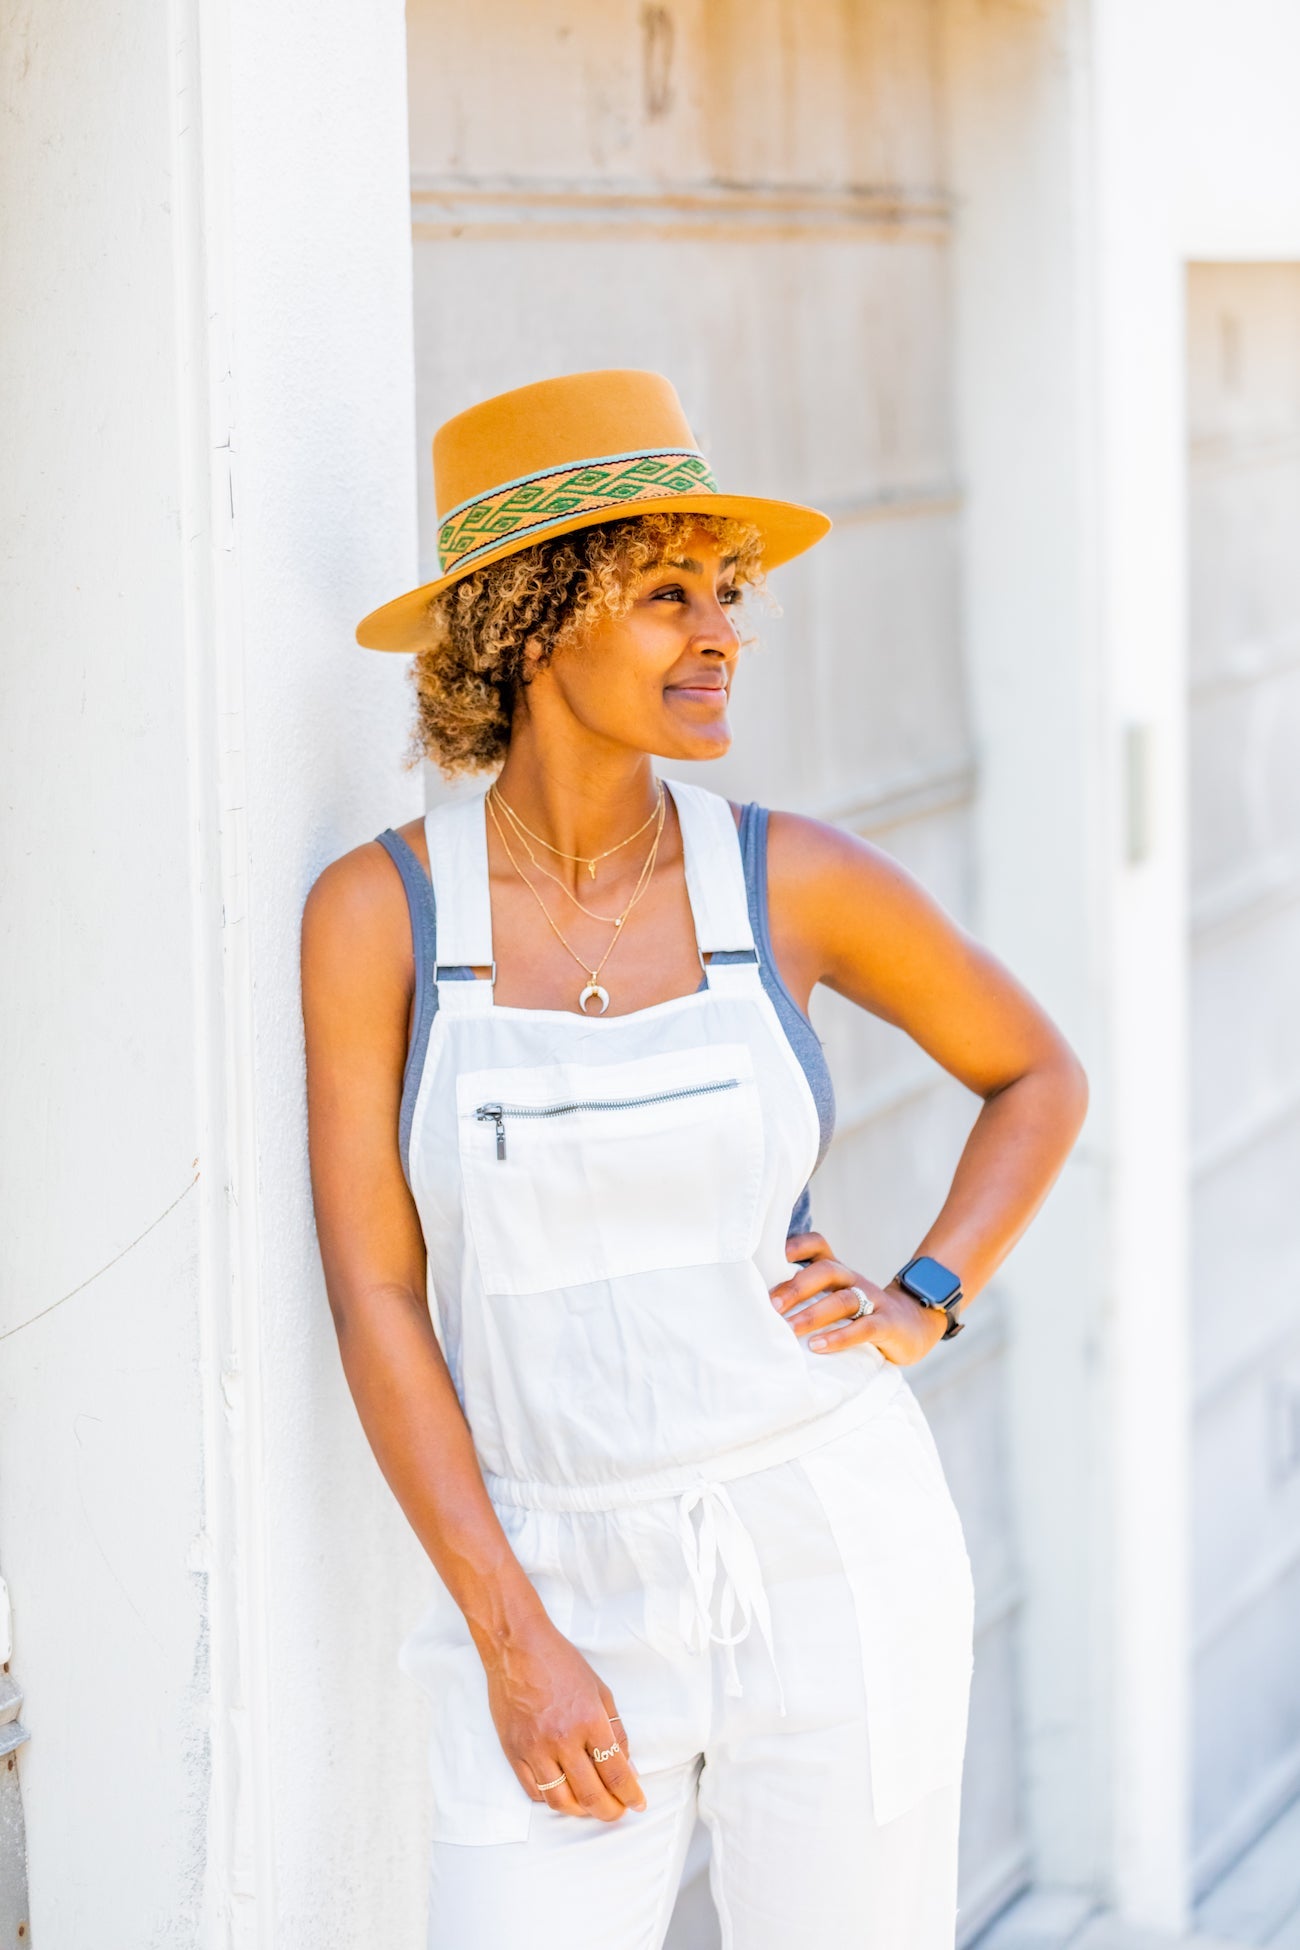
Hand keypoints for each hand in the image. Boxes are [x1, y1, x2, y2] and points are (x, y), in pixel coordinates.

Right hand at [479, 1609, 645, 1821]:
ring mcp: (535, 1748)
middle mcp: (563, 1739)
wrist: (517, 1647)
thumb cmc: (560, 1662)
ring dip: (580, 1811)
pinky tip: (563, 1793)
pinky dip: (551, 1798)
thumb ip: (615, 1729)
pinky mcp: (514, 1751)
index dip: (631, 1795)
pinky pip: (534, 1790)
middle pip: (591, 1795)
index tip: (638, 1803)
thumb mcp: (599, 1689)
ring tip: (590, 1807)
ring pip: (561, 1801)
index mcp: (590, 1720)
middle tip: (617, 1812)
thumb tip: (626, 1765)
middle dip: (610, 1811)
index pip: (616, 1773)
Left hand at [769, 1232, 948, 1366]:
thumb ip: (808, 1296)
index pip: (819, 1245)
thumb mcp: (836, 1298)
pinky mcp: (887, 1324)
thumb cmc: (862, 1314)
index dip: (797, 1245)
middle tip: (771, 1305)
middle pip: (827, 1271)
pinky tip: (819, 1346)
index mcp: (838, 1271)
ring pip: (843, 1300)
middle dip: (796, 1287)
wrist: (914, 1326)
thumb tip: (760, 1305)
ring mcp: (873, 1300)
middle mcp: (853, 1280)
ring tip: (790, 1329)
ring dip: (814, 1314)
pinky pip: (864, 1327)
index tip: (771, 1257)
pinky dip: (840, 1337)